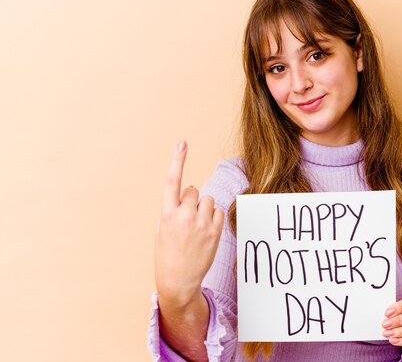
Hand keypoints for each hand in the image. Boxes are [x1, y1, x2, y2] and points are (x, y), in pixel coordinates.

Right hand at [155, 140, 224, 306]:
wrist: (178, 280)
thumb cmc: (168, 253)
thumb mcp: (162, 229)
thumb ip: (173, 208)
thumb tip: (190, 192)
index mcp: (166, 214)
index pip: (172, 182)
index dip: (178, 160)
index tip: (183, 143)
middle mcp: (183, 216)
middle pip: (194, 191)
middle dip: (191, 201)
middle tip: (186, 221)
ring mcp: (201, 224)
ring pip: (208, 200)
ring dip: (204, 209)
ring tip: (196, 228)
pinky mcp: (215, 231)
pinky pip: (219, 211)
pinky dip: (214, 218)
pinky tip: (206, 232)